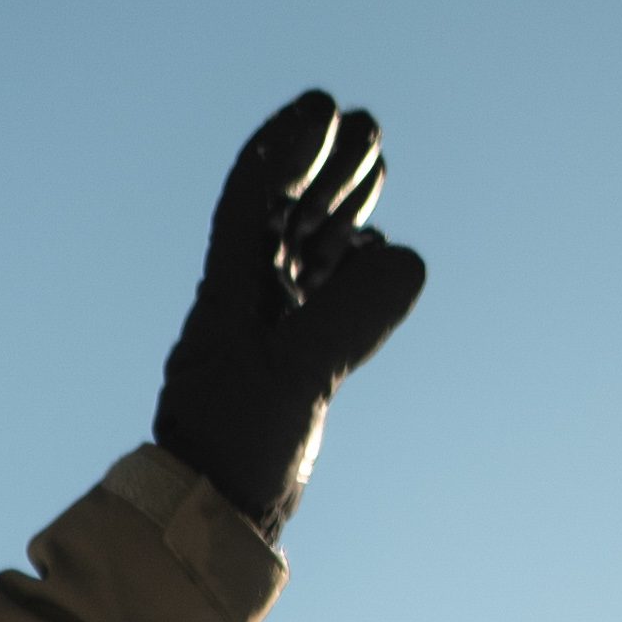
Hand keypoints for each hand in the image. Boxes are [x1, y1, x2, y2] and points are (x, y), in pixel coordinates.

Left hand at [152, 92, 428, 528]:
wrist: (216, 515)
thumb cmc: (236, 445)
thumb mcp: (295, 377)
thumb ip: (348, 316)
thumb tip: (405, 256)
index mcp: (227, 285)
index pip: (254, 191)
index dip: (287, 142)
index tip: (324, 106)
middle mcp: (245, 296)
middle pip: (286, 207)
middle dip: (325, 162)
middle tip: (366, 127)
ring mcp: (269, 326)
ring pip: (306, 244)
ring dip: (339, 201)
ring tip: (376, 157)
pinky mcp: (293, 358)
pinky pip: (324, 291)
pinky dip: (350, 261)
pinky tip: (372, 242)